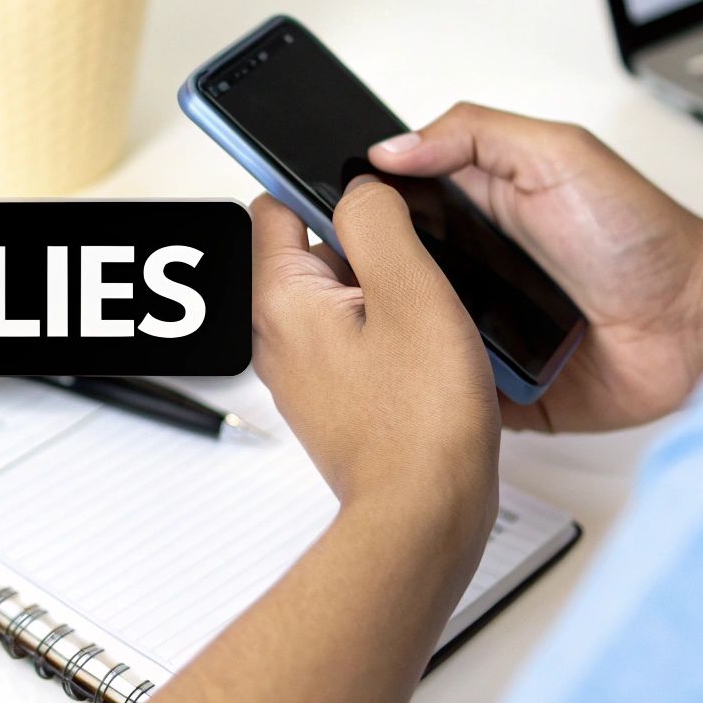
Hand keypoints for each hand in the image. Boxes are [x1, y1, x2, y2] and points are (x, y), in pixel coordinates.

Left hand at [251, 181, 498, 526]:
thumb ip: (376, 221)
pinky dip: (390, 331)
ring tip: (427, 314)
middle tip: (416, 268)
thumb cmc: (420, 421)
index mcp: (279, 298)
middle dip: (366, 245)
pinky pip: (355, 339)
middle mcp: (276, 335)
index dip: (327, 189)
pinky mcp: (332, 397)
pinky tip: (427, 348)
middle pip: (313, 250)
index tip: (374, 202)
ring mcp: (303, 370)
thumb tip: (361, 187)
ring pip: (340, 296)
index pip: (275, 204)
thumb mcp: (410, 289)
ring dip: (384, 291)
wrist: (424, 514)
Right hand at [367, 103, 702, 432]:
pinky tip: (417, 380)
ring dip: (396, 336)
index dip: (362, 210)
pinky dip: (435, 388)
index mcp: (478, 208)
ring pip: (413, 335)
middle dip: (367, 278)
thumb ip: (474, 134)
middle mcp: (475, 268)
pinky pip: (451, 391)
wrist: (700, 324)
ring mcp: (486, 329)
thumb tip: (391, 148)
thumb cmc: (644, 237)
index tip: (334, 216)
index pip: (396, 206)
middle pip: (393, 274)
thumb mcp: (559, 155)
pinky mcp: (503, 386)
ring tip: (369, 335)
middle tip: (343, 281)